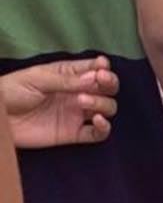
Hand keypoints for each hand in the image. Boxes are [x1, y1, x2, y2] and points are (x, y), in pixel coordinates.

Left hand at [2, 58, 118, 149]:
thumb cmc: (12, 91)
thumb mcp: (38, 79)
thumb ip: (67, 80)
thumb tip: (96, 78)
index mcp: (69, 75)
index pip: (96, 69)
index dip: (103, 68)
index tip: (101, 69)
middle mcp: (78, 93)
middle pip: (108, 88)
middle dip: (109, 84)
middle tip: (100, 81)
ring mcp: (77, 114)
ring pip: (107, 108)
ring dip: (102, 103)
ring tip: (82, 101)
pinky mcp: (74, 134)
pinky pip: (98, 133)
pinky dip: (104, 128)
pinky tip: (98, 121)